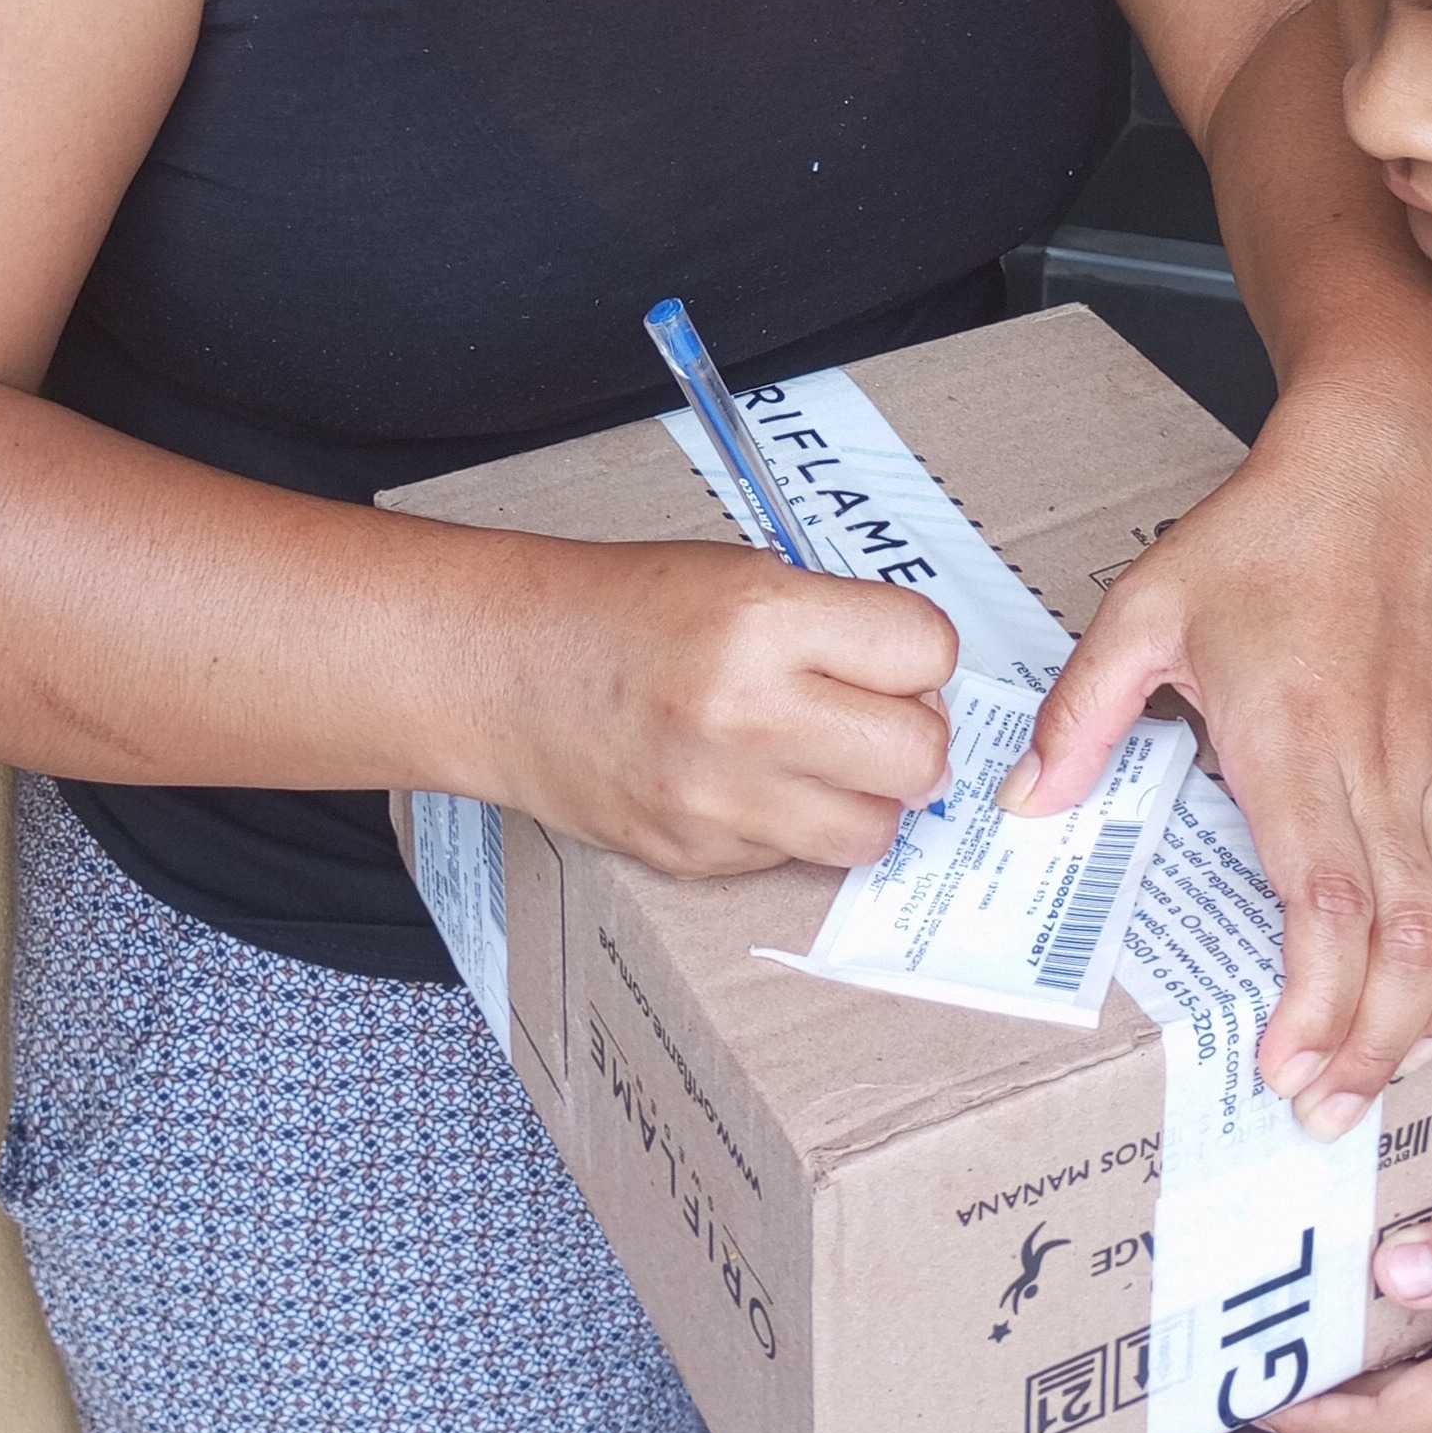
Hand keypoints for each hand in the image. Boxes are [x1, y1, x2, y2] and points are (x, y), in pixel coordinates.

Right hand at [477, 532, 957, 877]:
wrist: (507, 670)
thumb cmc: (624, 611)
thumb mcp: (740, 573)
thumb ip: (835, 624)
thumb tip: (923, 687)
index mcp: (762, 618)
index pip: (924, 648)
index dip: (923, 654)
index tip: (900, 657)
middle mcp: (746, 711)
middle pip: (918, 755)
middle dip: (914, 737)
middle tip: (880, 718)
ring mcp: (721, 797)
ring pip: (874, 830)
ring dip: (868, 798)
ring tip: (826, 761)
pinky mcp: (698, 856)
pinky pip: (801, 858)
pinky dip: (797, 825)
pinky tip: (755, 781)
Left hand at [1006, 383, 1431, 1121]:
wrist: (1374, 472)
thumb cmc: (1258, 541)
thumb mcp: (1142, 607)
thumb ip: (1082, 713)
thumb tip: (1029, 805)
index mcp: (1296, 738)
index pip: (1329, 898)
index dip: (1320, 1001)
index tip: (1286, 1068)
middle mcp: (1385, 763)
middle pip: (1411, 936)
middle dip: (1378, 1044)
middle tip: (1328, 1109)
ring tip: (1401, 1067)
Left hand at [1272, 1146, 1431, 1432]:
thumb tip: (1385, 1268)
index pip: (1382, 1428)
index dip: (1305, 1416)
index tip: (1237, 1390)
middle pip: (1397, 1425)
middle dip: (1321, 1395)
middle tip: (1248, 1341)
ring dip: (1369, 1375)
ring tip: (1303, 1316)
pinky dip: (1419, 1358)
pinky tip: (1397, 1298)